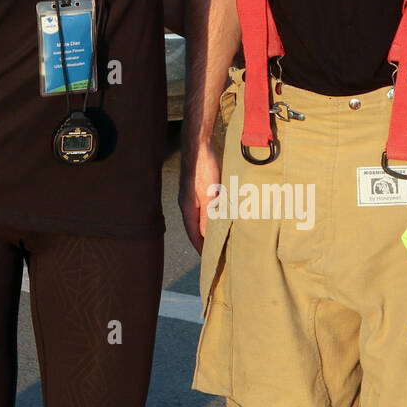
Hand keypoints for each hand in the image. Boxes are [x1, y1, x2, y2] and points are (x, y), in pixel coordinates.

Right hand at [180, 139, 222, 253]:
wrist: (198, 146)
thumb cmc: (202, 170)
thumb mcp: (208, 196)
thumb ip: (207, 217)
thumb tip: (206, 237)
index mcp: (187, 208)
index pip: (193, 234)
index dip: (200, 248)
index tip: (208, 260)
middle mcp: (187, 203)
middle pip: (194, 227)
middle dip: (203, 240)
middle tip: (214, 252)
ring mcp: (191, 194)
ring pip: (199, 216)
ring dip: (207, 228)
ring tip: (218, 237)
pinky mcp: (197, 187)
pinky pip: (204, 207)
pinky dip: (210, 215)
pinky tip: (219, 215)